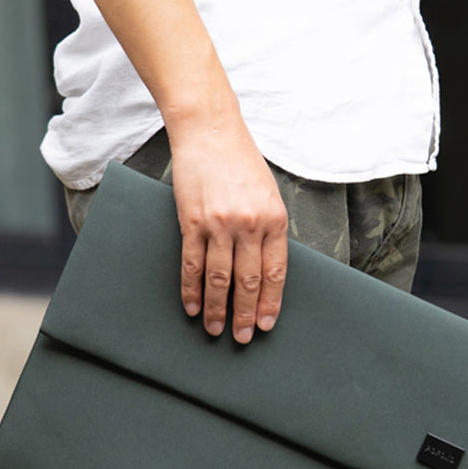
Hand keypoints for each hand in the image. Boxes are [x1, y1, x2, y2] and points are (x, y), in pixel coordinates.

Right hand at [86, 0, 286, 341]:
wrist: (209, 130)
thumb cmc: (241, 164)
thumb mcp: (269, 196)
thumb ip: (270, 231)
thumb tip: (266, 271)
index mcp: (275, 220)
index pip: (275, 273)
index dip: (270, 303)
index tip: (265, 325)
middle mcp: (250, 225)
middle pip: (248, 282)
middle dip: (245, 314)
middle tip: (241, 338)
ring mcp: (220, 225)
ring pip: (219, 279)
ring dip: (217, 309)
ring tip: (216, 330)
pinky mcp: (192, 222)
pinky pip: (192, 265)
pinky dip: (192, 290)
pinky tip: (193, 307)